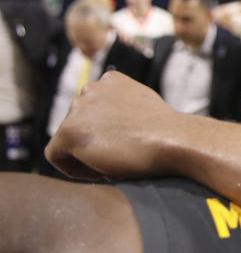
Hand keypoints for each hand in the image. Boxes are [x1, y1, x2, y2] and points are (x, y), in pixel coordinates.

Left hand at [45, 71, 181, 180]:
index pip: (95, 110)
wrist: (172, 140)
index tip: (124, 146)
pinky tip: (101, 171)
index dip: (106, 133)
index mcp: (110, 80)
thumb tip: (112, 126)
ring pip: (68, 140)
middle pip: (80, 124)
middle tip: (120, 158)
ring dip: (86, 155)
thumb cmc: (166, 131)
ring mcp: (77, 108)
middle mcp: (90, 88)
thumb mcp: (144, 108)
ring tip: (114, 165)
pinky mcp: (68, 131)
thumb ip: (122, 108)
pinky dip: (73, 168)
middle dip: (96, 143)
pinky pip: (56, 155)